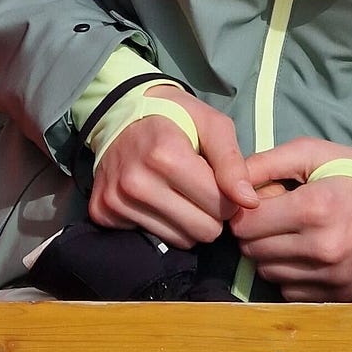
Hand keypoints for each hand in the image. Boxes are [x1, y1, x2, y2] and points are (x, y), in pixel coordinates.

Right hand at [88, 85, 257, 247]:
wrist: (120, 111)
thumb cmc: (174, 116)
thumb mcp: (211, 124)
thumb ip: (232, 162)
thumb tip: (249, 202)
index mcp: (165, 154)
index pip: (218, 204)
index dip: (227, 196)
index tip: (219, 182)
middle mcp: (136, 181)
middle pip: (201, 229)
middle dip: (210, 214)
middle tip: (201, 191)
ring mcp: (116, 200)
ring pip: (180, 241)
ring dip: (188, 222)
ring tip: (180, 194)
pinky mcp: (103, 213)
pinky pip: (152, 239)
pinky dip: (162, 224)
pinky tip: (158, 199)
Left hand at [231, 137, 351, 301]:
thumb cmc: (351, 174)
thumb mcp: (312, 153)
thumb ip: (267, 163)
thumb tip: (230, 184)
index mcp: (316, 206)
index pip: (248, 223)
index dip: (245, 210)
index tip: (257, 201)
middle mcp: (323, 246)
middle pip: (253, 250)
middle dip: (255, 231)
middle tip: (274, 215)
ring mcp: (330, 276)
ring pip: (267, 272)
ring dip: (270, 253)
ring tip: (291, 232)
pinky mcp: (335, 295)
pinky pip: (287, 290)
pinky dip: (288, 272)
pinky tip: (305, 253)